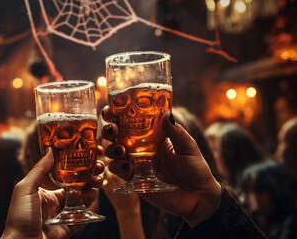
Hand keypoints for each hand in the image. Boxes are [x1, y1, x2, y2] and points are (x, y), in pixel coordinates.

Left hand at [1, 147, 104, 238]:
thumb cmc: (19, 217)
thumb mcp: (26, 189)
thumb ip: (39, 170)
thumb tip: (50, 149)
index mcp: (45, 190)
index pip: (65, 173)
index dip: (77, 163)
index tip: (88, 153)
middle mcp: (55, 201)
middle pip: (78, 184)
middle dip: (90, 174)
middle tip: (99, 166)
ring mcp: (63, 214)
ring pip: (83, 198)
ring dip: (92, 188)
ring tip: (97, 182)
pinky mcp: (69, 227)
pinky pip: (84, 216)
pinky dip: (90, 207)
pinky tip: (91, 198)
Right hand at [102, 106, 220, 226]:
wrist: (197, 198)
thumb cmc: (196, 170)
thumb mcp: (188, 147)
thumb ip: (176, 132)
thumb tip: (166, 113)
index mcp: (153, 136)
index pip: (133, 121)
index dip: (119, 113)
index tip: (112, 107)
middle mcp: (141, 148)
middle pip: (117, 135)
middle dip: (109, 129)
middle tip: (112, 128)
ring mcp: (136, 163)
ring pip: (113, 151)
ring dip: (110, 148)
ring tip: (120, 150)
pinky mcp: (134, 179)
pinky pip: (117, 170)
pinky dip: (116, 166)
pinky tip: (126, 165)